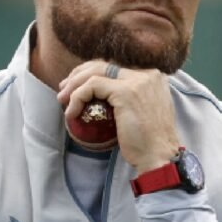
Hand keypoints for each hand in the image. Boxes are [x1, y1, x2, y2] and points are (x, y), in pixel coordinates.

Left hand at [57, 60, 179, 173]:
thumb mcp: (143, 110)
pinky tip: (72, 113)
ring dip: (74, 85)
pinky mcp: (125, 92)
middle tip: (64, 90)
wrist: (159, 157)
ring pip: (95, 72)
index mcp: (152, 76)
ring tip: (63, 100)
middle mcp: (147, 73)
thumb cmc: (148, 142)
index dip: (92, 72)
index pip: (115, 65)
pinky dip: (77, 98)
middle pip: (104, 64)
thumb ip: (130, 96)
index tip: (76, 86)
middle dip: (79, 75)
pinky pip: (92, 86)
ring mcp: (137, 81)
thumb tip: (102, 93)